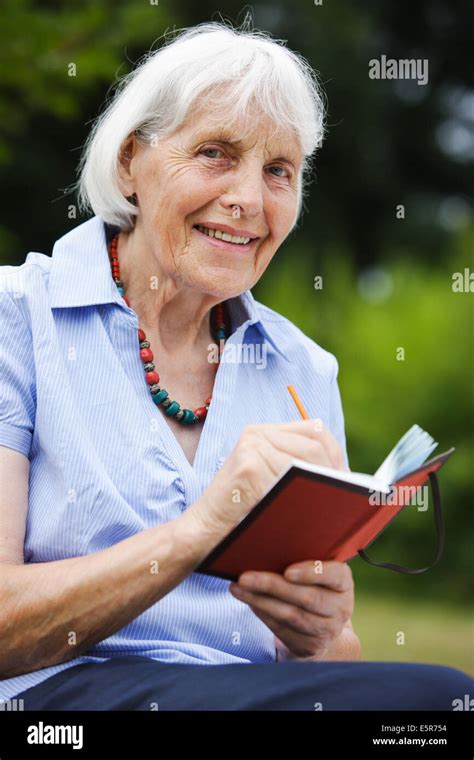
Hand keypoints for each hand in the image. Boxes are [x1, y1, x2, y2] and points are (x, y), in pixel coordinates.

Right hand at [192, 418, 346, 537]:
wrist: (200, 534)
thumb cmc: (239, 515)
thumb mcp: (268, 482)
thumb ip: (294, 470)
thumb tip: (344, 475)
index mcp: (263, 432)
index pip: (315, 431)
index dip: (336, 454)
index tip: (345, 480)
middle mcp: (257, 433)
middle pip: (315, 443)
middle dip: (334, 470)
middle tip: (344, 497)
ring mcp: (251, 448)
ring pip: (307, 460)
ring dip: (323, 484)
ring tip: (333, 505)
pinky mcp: (248, 467)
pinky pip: (291, 478)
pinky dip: (305, 497)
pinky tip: (313, 513)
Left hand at [229, 560, 354, 661]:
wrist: (324, 624)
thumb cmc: (314, 584)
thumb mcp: (317, 571)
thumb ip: (302, 557)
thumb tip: (263, 542)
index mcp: (343, 582)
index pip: (334, 575)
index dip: (311, 573)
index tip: (288, 571)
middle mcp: (340, 608)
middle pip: (306, 597)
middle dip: (272, 586)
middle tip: (245, 577)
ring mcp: (326, 630)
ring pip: (290, 615)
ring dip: (260, 601)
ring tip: (238, 588)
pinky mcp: (309, 646)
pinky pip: (282, 629)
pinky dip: (262, 613)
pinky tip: (248, 601)